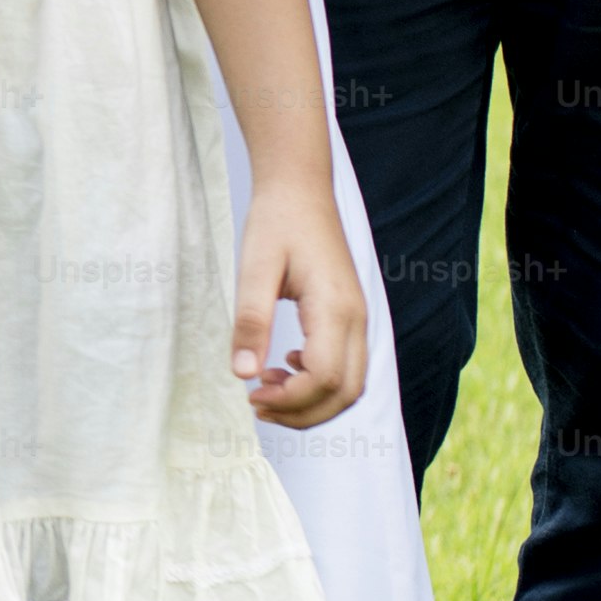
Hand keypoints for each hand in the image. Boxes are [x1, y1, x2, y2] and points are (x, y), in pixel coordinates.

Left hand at [231, 173, 369, 429]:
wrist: (300, 188)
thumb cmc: (276, 221)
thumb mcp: (254, 267)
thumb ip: (251, 321)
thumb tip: (243, 375)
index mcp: (334, 308)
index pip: (325, 378)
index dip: (291, 399)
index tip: (252, 395)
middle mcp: (356, 318)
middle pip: (346, 394)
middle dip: (303, 412)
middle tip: (257, 405)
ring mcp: (357, 318)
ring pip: (350, 386)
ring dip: (312, 401)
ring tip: (266, 389)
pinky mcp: (349, 315)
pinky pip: (347, 367)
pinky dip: (320, 383)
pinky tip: (285, 364)